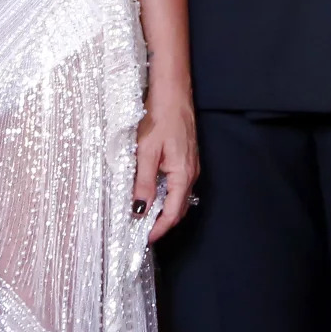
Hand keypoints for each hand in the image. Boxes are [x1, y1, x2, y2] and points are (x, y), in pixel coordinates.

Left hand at [132, 98, 199, 243]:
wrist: (172, 93)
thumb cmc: (160, 118)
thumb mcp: (146, 153)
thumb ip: (143, 183)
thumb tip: (140, 209)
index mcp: (183, 175)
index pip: (173, 213)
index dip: (159, 229)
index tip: (144, 238)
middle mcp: (191, 173)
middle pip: (178, 209)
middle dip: (161, 222)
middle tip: (141, 231)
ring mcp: (190, 166)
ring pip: (178, 197)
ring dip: (163, 209)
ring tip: (144, 214)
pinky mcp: (186, 158)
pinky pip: (178, 185)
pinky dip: (165, 195)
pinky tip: (151, 192)